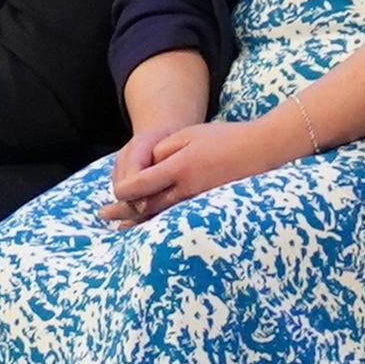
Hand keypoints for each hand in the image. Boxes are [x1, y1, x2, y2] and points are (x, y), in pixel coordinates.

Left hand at [104, 113, 286, 223]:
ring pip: (161, 216)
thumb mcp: (189, 135)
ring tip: (120, 228)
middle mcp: (186, 188)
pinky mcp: (207, 206)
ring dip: (138, 221)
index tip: (113, 192)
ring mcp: (198, 200)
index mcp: (179, 168)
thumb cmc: (224, 137)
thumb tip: (145, 166)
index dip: (123, 191)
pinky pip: (178, 217)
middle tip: (103, 216)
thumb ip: (163, 150)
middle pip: (147, 205)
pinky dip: (159, 222)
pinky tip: (150, 227)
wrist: (261, 150)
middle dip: (123, 211)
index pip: (141, 185)